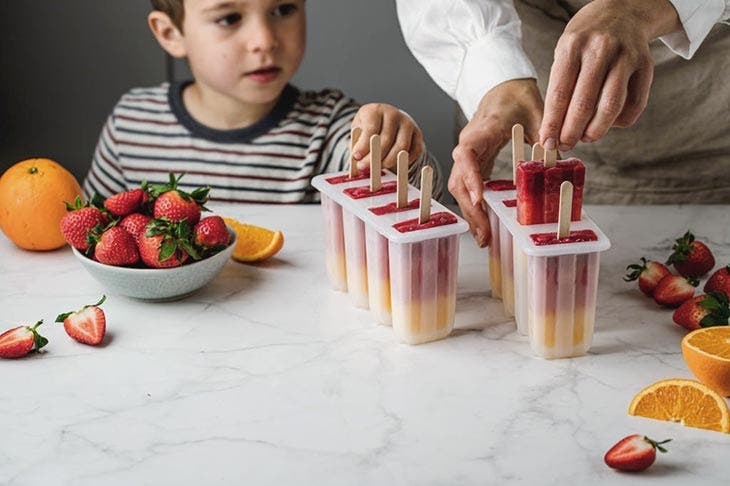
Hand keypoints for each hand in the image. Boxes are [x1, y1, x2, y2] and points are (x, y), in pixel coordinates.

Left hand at [351, 103, 423, 169]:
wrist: (385, 120)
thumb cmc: (369, 127)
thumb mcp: (358, 131)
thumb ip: (357, 144)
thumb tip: (357, 162)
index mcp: (376, 110)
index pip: (371, 129)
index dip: (364, 145)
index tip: (356, 157)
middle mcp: (393, 114)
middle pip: (386, 139)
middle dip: (375, 157)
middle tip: (365, 167)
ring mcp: (408, 123)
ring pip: (402, 147)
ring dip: (389, 161)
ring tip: (378, 169)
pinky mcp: (417, 134)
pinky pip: (415, 151)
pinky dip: (405, 161)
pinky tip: (394, 166)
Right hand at [449, 79, 542, 246]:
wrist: (503, 87)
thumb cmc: (517, 96)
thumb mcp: (538, 111)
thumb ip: (547, 134)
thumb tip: (559, 160)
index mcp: (482, 130)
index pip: (466, 154)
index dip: (471, 177)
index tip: (480, 198)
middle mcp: (469, 145)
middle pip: (459, 180)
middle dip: (471, 209)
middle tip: (485, 234)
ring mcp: (469, 156)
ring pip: (460, 187)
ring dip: (471, 212)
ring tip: (484, 237)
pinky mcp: (474, 163)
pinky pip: (468, 187)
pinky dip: (475, 206)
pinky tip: (486, 224)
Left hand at [539, 0, 680, 150]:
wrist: (623, 11)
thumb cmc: (586, 40)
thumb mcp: (565, 52)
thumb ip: (561, 87)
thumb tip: (554, 130)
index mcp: (573, 46)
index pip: (559, 93)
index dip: (552, 123)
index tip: (547, 142)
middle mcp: (601, 49)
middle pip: (584, 103)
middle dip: (571, 132)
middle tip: (565, 145)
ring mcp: (626, 57)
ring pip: (611, 106)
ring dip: (596, 130)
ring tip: (586, 138)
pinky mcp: (646, 65)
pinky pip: (634, 104)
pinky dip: (620, 121)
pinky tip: (609, 123)